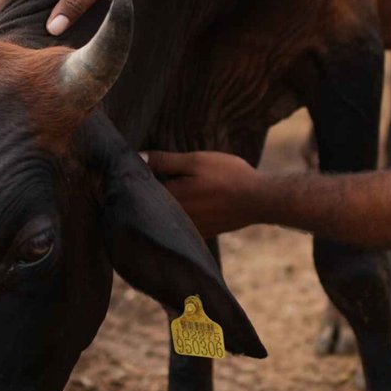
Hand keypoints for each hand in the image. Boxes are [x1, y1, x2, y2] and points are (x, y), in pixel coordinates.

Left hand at [144, 150, 264, 237]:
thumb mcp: (195, 161)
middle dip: (146, 194)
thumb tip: (136, 157)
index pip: (141, 191)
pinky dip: (178, 216)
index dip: (136, 179)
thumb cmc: (228, 176)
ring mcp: (189, 228)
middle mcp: (176, 218)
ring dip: (162, 207)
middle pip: (152, 206)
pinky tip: (186, 205)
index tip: (131, 171)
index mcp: (171, 198)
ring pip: (166, 217)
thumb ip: (164, 161)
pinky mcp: (202, 232)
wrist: (259, 200)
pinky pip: (182, 225)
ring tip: (166, 191)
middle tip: (145, 180)